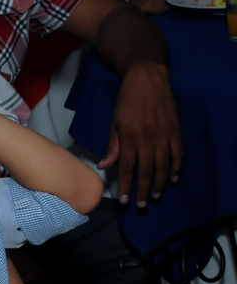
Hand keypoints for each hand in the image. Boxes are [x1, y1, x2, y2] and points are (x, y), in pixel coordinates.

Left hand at [96, 62, 180, 207]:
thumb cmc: (127, 101)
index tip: (125, 200)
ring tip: (156, 196)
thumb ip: (112, 145)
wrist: (148, 79)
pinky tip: (173, 179)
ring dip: (160, 183)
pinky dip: (176, 168)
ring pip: (163, 166)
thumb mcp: (114, 122)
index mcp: (130, 138)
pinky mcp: (176, 131)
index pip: (127, 168)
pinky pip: (178, 154)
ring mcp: (164, 136)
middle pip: (147, 171)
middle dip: (144, 190)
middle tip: (142, 205)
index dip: (126, 186)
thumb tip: (105, 166)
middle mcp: (148, 139)